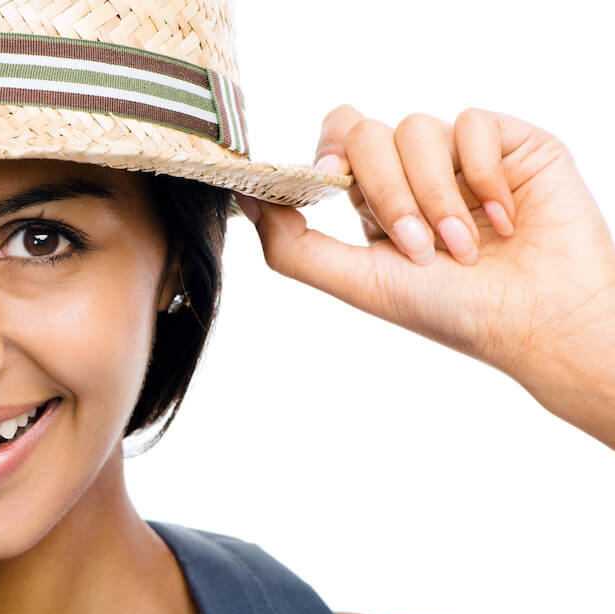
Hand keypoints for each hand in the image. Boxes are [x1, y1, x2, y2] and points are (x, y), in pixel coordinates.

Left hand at [238, 106, 614, 444]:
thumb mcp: (360, 283)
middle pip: (365, 134)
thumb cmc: (453, 312)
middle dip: (385, 192)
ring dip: (435, 197)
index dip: (326, 155)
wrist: (539, 321)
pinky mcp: (507, 142)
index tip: (326, 181)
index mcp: (376, 203)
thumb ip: (293, 247)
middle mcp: (415, 174)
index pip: (335, 146)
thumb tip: (245, 198)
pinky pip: (471, 122)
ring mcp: (459, 155)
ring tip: (464, 247)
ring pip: (415, 128)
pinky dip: (480, 175)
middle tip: (416, 246)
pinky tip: (503, 217)